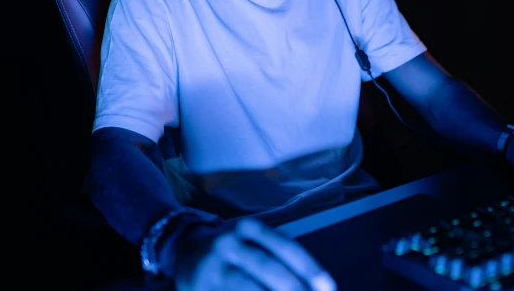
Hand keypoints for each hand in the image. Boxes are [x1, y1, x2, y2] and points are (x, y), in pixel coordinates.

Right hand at [172, 217, 335, 290]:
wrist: (185, 252)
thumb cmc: (236, 251)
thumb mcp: (256, 241)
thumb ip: (283, 258)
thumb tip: (316, 286)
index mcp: (249, 228)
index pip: (286, 247)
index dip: (310, 269)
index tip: (328, 289)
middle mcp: (229, 244)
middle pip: (268, 268)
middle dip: (293, 289)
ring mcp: (212, 269)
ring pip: (247, 287)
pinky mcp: (200, 289)